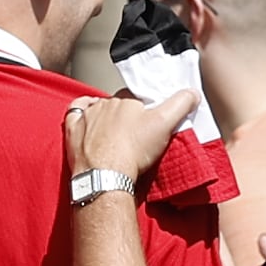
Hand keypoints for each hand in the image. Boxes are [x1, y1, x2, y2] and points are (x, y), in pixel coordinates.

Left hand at [64, 89, 179, 183]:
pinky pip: (74, 113)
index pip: (138, 96)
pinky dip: (81, 114)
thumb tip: (192, 92)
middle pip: (118, 103)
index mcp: (127, 100)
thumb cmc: (132, 150)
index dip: (145, 107)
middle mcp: (105, 103)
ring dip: (104, 115)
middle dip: (126, 113)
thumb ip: (181, 104)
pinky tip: (87, 120)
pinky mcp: (74, 130)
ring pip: (97, 107)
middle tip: (135, 132)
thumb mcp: (165, 124)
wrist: (105, 174)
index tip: (150, 119)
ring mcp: (87, 116)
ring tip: (114, 133)